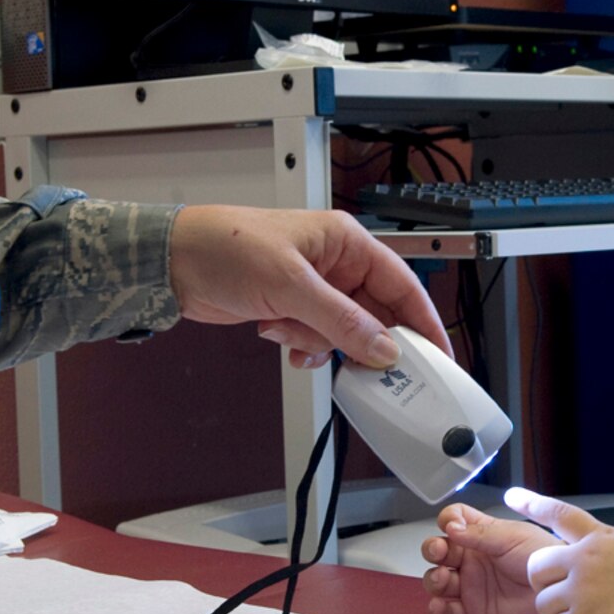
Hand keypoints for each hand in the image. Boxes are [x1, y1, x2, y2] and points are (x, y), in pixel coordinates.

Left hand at [168, 205, 450, 368]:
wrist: (173, 262)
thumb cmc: (227, 246)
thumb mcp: (291, 284)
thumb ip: (341, 320)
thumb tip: (383, 348)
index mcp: (347, 243)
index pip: (403, 285)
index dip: (424, 322)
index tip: (440, 358)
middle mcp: (336, 266)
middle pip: (375, 316)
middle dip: (363, 342)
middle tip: (367, 370)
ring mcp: (314, 291)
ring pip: (344, 334)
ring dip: (319, 343)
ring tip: (288, 331)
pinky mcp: (293, 310)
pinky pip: (317, 341)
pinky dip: (303, 348)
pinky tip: (279, 339)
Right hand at [420, 503, 561, 613]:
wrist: (562, 591)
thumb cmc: (545, 557)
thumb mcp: (512, 537)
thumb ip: (480, 534)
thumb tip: (451, 528)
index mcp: (483, 534)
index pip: (454, 520)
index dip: (448, 520)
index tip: (451, 526)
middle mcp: (473, 558)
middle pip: (439, 550)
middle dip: (432, 549)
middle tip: (439, 551)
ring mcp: (472, 585)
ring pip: (438, 580)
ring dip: (433, 578)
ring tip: (443, 578)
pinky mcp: (475, 611)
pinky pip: (448, 612)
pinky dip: (439, 610)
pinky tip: (441, 605)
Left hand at [510, 488, 613, 613]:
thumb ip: (606, 550)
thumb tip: (591, 557)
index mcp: (600, 538)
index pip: (558, 514)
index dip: (532, 504)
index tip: (512, 497)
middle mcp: (584, 561)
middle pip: (536, 567)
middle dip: (546, 582)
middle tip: (568, 594)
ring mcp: (580, 593)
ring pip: (542, 603)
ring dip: (559, 613)